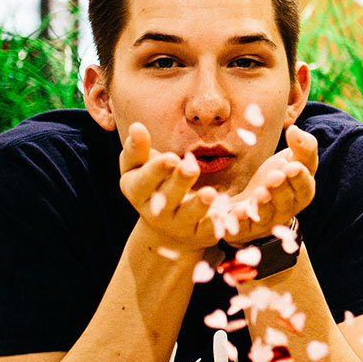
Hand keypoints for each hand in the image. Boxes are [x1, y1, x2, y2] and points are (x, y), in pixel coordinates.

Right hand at [118, 123, 218, 250]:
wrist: (165, 228)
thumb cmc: (152, 185)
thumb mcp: (139, 168)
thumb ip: (137, 149)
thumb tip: (137, 126)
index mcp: (137, 191)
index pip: (144, 180)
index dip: (156, 170)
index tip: (170, 157)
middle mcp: (155, 211)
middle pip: (167, 197)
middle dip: (179, 182)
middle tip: (191, 166)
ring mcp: (178, 225)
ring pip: (188, 215)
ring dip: (199, 205)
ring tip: (210, 193)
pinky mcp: (198, 235)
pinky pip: (209, 230)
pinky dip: (217, 223)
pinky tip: (225, 214)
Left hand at [223, 126, 318, 245]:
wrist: (249, 204)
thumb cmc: (276, 179)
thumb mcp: (292, 161)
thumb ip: (301, 147)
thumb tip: (295, 130)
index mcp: (300, 193)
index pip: (305, 187)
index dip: (300, 179)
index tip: (293, 167)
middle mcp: (285, 210)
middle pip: (286, 202)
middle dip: (281, 190)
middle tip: (275, 177)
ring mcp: (264, 221)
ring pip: (266, 216)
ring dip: (263, 206)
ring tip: (260, 194)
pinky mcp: (243, 229)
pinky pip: (242, 228)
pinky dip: (240, 222)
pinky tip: (236, 213)